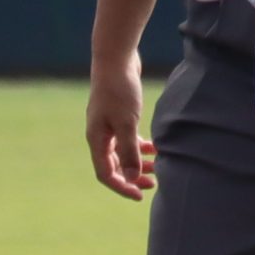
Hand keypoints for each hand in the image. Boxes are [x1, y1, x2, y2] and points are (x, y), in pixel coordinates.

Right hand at [87, 60, 157, 201]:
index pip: (106, 173)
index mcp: (97, 140)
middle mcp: (100, 135)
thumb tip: (132, 178)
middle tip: (153, 184)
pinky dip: (140, 145)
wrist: (116, 58)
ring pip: (122, 152)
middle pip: (114, 165)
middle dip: (132, 177)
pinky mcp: (118, 114)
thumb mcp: (127, 123)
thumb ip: (129, 151)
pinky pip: (128, 138)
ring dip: (138, 161)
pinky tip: (155, 146)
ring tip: (158, 167)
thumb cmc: (119, 90)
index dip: (122, 187)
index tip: (140, 196)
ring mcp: (108, 124)